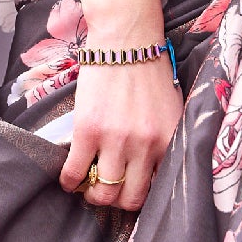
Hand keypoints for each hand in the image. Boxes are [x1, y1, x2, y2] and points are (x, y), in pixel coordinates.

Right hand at [59, 47, 181, 216]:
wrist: (127, 40)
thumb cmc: (150, 73)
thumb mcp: (172, 111)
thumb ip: (166, 141)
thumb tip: (154, 169)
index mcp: (169, 142)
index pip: (158, 190)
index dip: (141, 196)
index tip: (130, 192)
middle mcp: (145, 146)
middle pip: (129, 198)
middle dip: (117, 201)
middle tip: (108, 191)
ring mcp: (116, 140)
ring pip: (103, 192)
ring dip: (93, 195)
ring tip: (88, 187)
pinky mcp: (88, 130)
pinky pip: (75, 171)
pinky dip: (69, 182)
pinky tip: (69, 180)